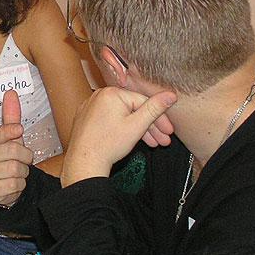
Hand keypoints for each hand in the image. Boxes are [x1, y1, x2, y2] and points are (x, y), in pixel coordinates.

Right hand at [0, 90, 32, 207]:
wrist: (2, 187)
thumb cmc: (7, 158)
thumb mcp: (10, 138)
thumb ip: (11, 117)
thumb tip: (11, 92)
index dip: (10, 131)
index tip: (19, 130)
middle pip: (15, 151)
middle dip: (25, 157)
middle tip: (21, 160)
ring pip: (17, 169)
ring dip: (23, 172)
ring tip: (15, 173)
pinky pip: (16, 184)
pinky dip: (19, 185)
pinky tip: (12, 184)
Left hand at [60, 87, 175, 186]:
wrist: (84, 161)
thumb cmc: (108, 144)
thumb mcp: (137, 126)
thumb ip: (155, 109)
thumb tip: (170, 95)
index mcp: (112, 93)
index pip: (143, 102)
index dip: (160, 118)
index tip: (169, 130)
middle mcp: (100, 95)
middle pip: (133, 109)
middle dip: (151, 126)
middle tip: (164, 140)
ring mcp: (92, 106)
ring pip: (122, 115)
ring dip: (139, 129)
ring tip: (153, 144)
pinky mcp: (87, 117)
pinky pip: (110, 119)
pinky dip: (123, 128)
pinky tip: (133, 139)